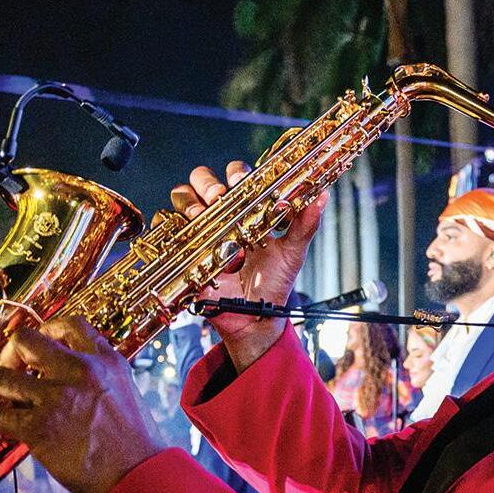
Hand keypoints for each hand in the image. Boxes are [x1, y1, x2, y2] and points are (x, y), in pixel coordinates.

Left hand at [0, 318, 164, 492]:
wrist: (141, 479)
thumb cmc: (137, 448)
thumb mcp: (127, 395)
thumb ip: (99, 380)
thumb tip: (70, 382)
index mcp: (106, 361)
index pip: (70, 324)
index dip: (45, 328)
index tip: (33, 341)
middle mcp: (80, 371)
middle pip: (25, 341)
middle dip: (7, 354)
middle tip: (4, 370)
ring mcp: (57, 398)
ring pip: (3, 376)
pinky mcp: (39, 427)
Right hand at [172, 161, 326, 344]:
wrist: (254, 319)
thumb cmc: (273, 284)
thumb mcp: (293, 253)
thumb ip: (305, 225)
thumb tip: (322, 196)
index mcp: (248, 210)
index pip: (237, 176)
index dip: (236, 173)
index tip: (240, 181)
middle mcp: (223, 216)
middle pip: (204, 180)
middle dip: (207, 183)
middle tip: (218, 197)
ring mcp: (202, 231)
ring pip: (183, 198)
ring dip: (189, 200)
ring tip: (200, 215)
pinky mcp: (187, 251)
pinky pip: (170, 228)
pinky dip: (172, 223)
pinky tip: (187, 231)